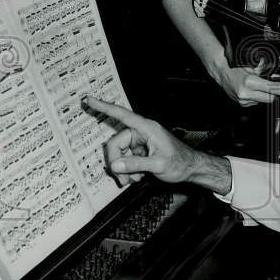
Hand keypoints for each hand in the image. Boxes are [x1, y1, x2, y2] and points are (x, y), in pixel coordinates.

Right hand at [82, 96, 231, 193]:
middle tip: (123, 180)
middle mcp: (141, 133)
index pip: (122, 115)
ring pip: (119, 153)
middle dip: (117, 162)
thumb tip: (115, 165)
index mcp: (147, 128)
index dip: (103, 107)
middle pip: (116, 143)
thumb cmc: (180, 162)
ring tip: (134, 180)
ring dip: (123, 169)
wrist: (191, 169)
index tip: (88, 99)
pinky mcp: (140, 151)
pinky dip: (128, 170)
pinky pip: (125, 159)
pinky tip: (137, 177)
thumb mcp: (158, 165)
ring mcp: (140, 142)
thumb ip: (136, 164)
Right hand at [212, 57, 279, 107]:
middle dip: (275, 93)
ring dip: (264, 94)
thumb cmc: (234, 66)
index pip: (272, 89)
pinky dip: (256, 96)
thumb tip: (275, 70)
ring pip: (263, 100)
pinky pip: (256, 102)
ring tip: (255, 85)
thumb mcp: (251, 65)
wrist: (221, 72)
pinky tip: (251, 89)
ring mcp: (243, 100)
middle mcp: (246, 93)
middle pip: (270, 98)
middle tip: (276, 87)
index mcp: (250, 82)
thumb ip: (264, 68)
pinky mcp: (242, 104)